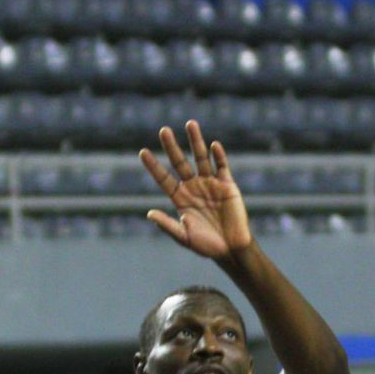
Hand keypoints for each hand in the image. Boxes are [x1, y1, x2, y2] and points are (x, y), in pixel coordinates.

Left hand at [139, 120, 252, 259]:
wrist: (233, 249)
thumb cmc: (207, 246)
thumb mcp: (184, 237)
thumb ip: (168, 225)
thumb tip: (149, 214)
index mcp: (180, 198)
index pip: (164, 178)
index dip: (153, 166)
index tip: (142, 152)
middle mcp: (194, 187)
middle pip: (180, 162)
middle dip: (172, 147)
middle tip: (163, 130)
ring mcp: (211, 184)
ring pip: (201, 158)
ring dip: (196, 142)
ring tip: (190, 124)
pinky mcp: (228, 185)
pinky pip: (222, 167)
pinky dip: (219, 156)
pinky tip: (213, 145)